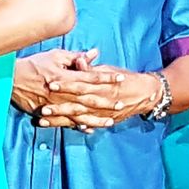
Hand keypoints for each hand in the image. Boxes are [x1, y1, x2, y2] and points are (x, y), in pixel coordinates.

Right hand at [12, 49, 123, 130]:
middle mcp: (62, 92)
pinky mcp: (49, 112)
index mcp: (64, 76)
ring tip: (110, 121)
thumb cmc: (33, 65)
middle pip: (88, 98)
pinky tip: (89, 129)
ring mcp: (56, 104)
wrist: (10, 79)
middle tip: (121, 103)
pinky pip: (66, 121)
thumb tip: (93, 53)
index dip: (106, 77)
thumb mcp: (53, 56)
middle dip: (106, 101)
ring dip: (96, 118)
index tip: (120, 78)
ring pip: (80, 113)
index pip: (90, 76)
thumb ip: (74, 57)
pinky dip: (78, 124)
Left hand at [41, 65, 159, 127]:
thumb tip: (78, 60)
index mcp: (100, 84)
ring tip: (44, 121)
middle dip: (58, 107)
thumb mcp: (106, 69)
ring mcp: (103, 113)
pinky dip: (79, 127)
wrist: (146, 92)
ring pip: (79, 117)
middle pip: (76, 104)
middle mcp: (101, 100)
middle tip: (42, 109)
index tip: (50, 84)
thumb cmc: (123, 77)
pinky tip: (64, 129)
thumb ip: (89, 68)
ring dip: (61, 120)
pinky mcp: (106, 120)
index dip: (65, 84)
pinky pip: (91, 124)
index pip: (79, 84)